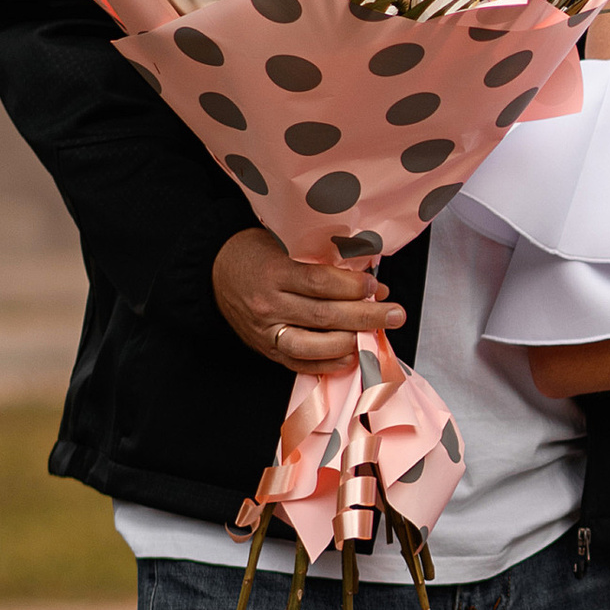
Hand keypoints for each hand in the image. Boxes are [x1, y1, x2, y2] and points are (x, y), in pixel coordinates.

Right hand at [212, 230, 402, 373]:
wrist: (213, 272)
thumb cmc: (257, 254)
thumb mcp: (286, 245)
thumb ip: (325, 265)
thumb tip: (372, 286)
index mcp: (274, 273)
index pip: (319, 283)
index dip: (352, 286)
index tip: (375, 286)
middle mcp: (268, 305)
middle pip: (323, 316)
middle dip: (365, 316)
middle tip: (395, 314)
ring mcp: (265, 331)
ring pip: (312, 345)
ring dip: (350, 343)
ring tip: (375, 335)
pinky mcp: (265, 350)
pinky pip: (299, 363)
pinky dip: (328, 364)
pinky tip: (351, 357)